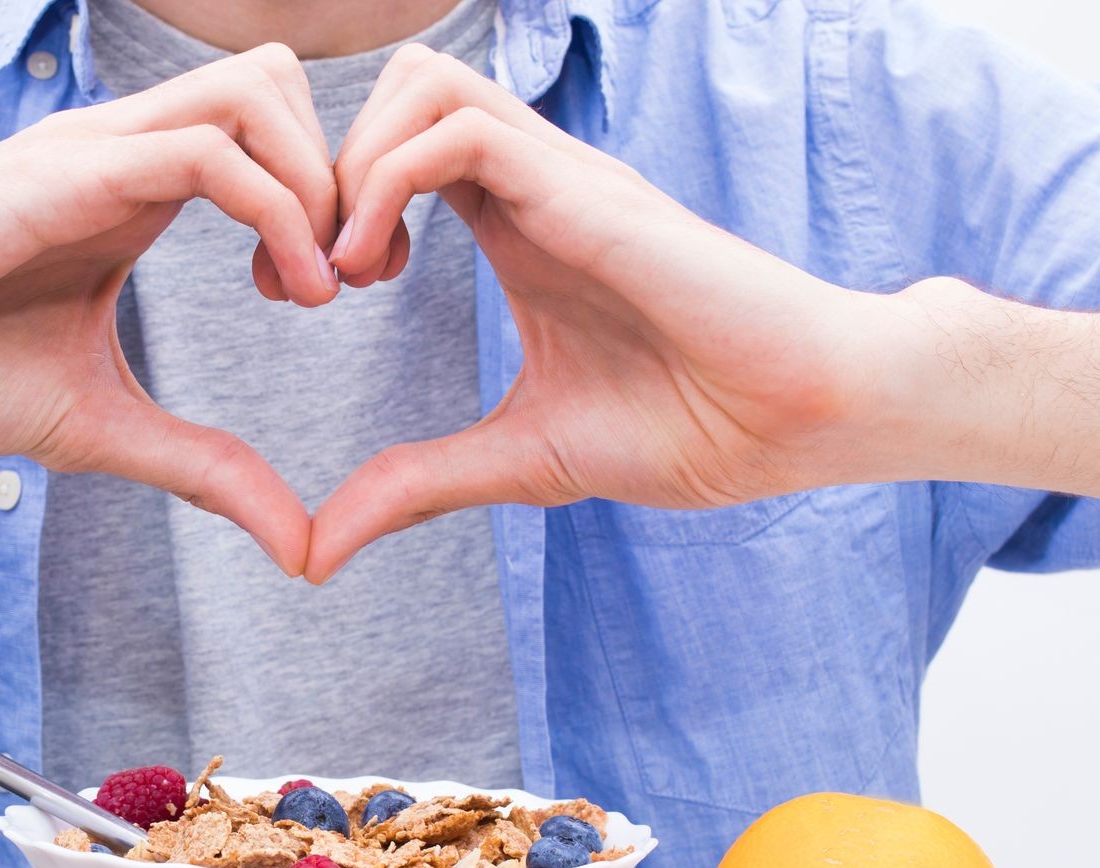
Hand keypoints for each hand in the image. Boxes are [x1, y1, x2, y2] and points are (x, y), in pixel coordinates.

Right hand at [0, 46, 340, 573]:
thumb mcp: (98, 427)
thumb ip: (205, 470)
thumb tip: (300, 546)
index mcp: (131, 190)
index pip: (268, 129)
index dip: (326, 200)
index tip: (327, 295)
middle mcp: (121, 151)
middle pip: (279, 81)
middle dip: (345, 173)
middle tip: (343, 280)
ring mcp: (93, 151)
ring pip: (258, 90)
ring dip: (318, 183)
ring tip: (317, 288)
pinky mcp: (63, 175)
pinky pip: (206, 150)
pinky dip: (277, 211)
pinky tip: (286, 293)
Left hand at [308, 46, 891, 580]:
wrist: (797, 421)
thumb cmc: (690, 429)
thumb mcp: (516, 460)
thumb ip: (415, 487)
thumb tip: (314, 552)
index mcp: (516, 226)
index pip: (397, 148)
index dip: (325, 205)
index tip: (302, 294)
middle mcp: (533, 184)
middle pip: (398, 89)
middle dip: (322, 169)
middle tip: (310, 277)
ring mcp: (562, 178)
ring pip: (421, 83)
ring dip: (352, 166)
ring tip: (345, 272)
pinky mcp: (587, 193)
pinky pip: (462, 129)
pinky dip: (388, 183)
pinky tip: (376, 271)